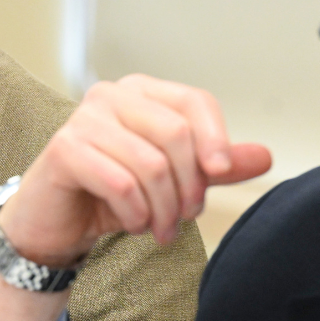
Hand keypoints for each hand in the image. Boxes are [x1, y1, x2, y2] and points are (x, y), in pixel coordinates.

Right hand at [0, 74, 271, 265]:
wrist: (54, 221)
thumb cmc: (109, 193)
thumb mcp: (173, 180)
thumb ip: (214, 166)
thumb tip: (264, 156)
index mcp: (139, 92)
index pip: (194, 102)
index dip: (217, 139)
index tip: (222, 172)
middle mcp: (109, 96)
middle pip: (176, 134)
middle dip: (189, 186)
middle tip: (184, 216)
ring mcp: (83, 120)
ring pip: (151, 164)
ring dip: (163, 209)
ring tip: (158, 227)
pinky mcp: (64, 149)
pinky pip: (120, 183)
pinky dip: (135, 213)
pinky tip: (131, 222)